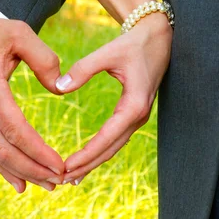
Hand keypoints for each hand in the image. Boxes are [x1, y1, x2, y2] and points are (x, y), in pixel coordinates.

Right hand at [0, 19, 65, 192]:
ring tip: (48, 185)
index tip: (61, 165)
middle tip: (60, 181)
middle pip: (4, 150)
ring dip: (22, 173)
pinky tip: (21, 183)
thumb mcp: (21, 34)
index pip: (15, 130)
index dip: (38, 151)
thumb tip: (61, 88)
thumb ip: (44, 59)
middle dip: (33, 170)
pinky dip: (5, 168)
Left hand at [55, 13, 172, 184]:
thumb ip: (83, 69)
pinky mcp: (135, 113)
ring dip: (93, 162)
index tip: (66, 166)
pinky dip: (101, 151)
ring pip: (114, 147)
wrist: (160, 37)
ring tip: (70, 177)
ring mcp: (139, 117)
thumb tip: (58, 87)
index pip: (106, 138)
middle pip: (110, 150)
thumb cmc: (134, 44)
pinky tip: (87, 160)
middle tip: (61, 180)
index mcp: (134, 105)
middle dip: (87, 166)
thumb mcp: (108, 52)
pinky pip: (116, 139)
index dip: (86, 154)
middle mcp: (139, 116)